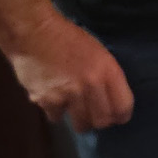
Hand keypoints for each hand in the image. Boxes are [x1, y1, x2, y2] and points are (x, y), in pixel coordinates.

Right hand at [9, 14, 133, 133]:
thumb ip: (106, 77)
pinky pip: (57, 117)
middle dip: (99, 120)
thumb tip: (111, 101)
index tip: (116, 116)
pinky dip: (56, 110)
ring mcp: (68, 95)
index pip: (123, 107)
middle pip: (102, 121)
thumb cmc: (68, 38)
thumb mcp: (98, 52)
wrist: (34, 32)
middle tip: (92, 113)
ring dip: (78, 119)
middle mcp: (91, 85)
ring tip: (73, 106)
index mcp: (107, 70)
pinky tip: (53, 97)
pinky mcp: (47, 101)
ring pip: (81, 125)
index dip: (120, 115)